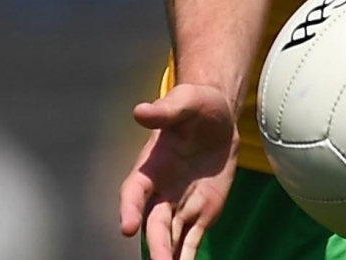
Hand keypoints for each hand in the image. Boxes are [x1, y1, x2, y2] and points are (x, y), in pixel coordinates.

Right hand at [119, 83, 240, 259]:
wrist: (219, 119)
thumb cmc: (197, 106)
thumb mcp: (186, 101)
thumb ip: (166, 110)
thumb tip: (141, 111)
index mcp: (150, 166)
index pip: (134, 191)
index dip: (128, 208)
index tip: (126, 226)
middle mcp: (160, 191)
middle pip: (153, 222)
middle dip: (154, 243)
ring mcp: (180, 205)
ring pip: (170, 236)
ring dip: (168, 255)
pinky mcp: (201, 214)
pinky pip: (191, 239)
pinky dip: (187, 257)